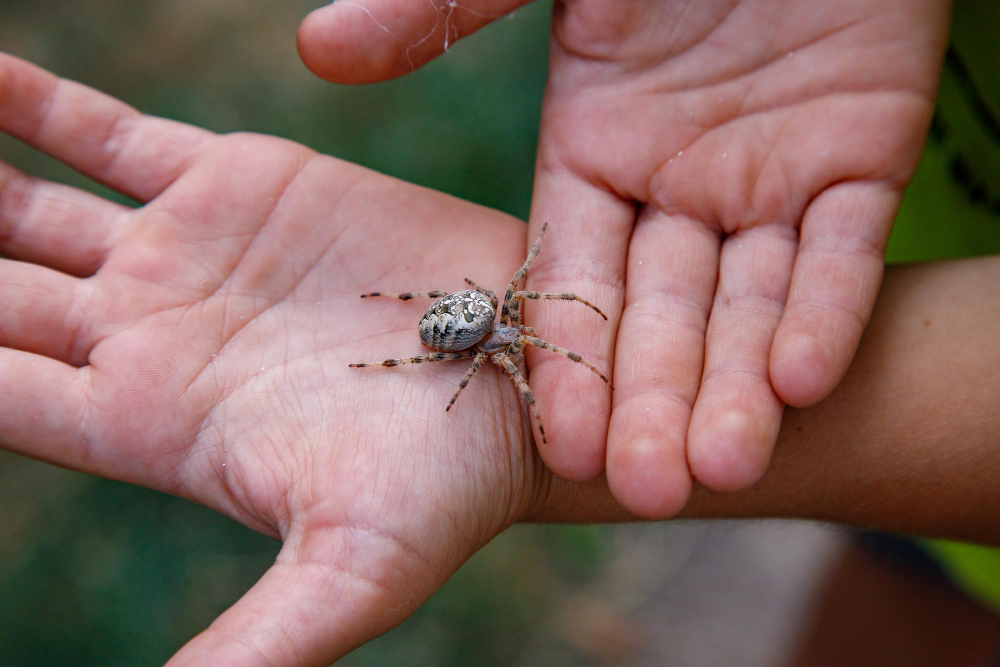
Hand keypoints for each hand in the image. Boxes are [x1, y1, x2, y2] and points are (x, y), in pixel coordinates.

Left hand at [0, 52, 551, 663]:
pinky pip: (105, 131)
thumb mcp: (348, 578)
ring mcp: (183, 250)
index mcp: (144, 424)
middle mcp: (144, 335)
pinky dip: (33, 101)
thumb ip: (249, 651)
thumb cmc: (449, 485)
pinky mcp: (234, 181)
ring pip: (25, 202)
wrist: (525, 376)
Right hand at [297, 0, 950, 514]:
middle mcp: (675, 184)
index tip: (560, 443)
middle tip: (646, 492)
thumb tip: (315, 49)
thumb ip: (439, 12)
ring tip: (720, 472)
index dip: (565, 358)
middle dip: (654, 401)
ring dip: (736, 386)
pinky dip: (825, 311)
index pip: (571, 276)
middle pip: (661, 313)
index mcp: (595, 151)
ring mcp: (769, 176)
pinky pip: (841, 247)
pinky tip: (799, 385)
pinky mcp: (862, 153)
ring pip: (749, 301)